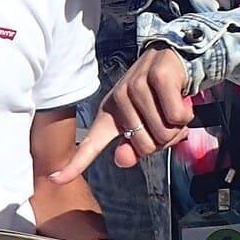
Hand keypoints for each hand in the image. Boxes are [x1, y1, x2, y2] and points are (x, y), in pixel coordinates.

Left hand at [51, 47, 192, 184]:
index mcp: (110, 115)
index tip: (54, 179)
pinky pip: (176, 117)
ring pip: (163, 133)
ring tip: (170, 108)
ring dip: (177, 126)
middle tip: (164, 119)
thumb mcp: (144, 125)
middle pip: (146, 147)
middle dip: (164, 139)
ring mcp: (135, 87)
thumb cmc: (157, 98)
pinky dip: (185, 114)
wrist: (172, 60)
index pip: (91, 144)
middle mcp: (118, 100)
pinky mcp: (156, 78)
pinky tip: (179, 98)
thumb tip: (121, 161)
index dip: (74, 164)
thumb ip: (134, 148)